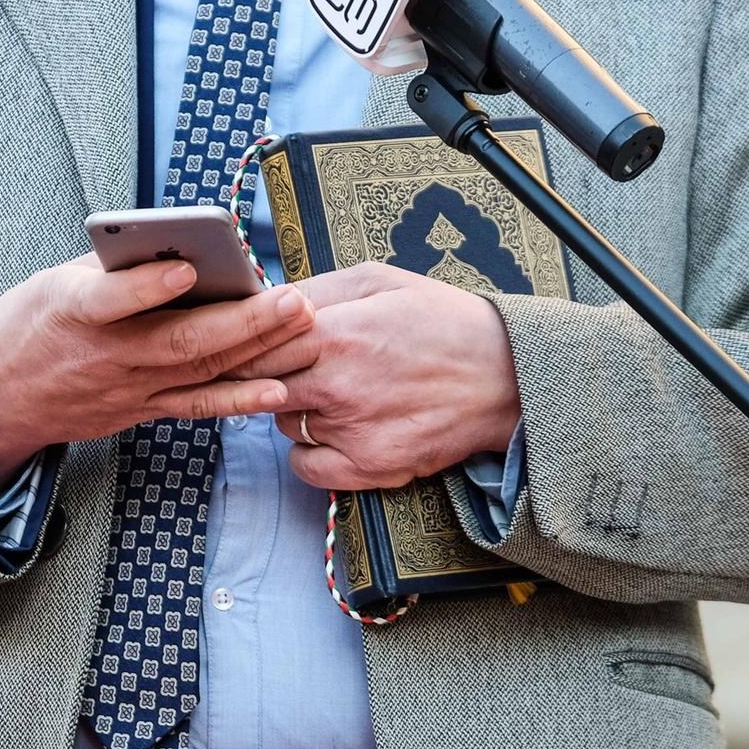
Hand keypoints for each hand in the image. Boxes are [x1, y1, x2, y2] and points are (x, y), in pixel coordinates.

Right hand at [0, 255, 314, 501]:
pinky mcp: (139, 411)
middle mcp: (104, 355)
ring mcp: (125, 389)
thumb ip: (115, 264)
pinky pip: (195, 406)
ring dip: (255, 350)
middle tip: (291, 298)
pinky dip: (236, 400)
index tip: (188, 267)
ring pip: (198, 371)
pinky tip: (276, 387)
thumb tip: (179, 242)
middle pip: (179, 341)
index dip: (148, 286)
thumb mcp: (55, 279)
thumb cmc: (31, 323)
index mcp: (70, 310)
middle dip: (243, 320)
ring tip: (299, 324)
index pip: (110, 299)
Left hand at [234, 263, 521, 490]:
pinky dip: (309, 450)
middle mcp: (335, 386)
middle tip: (283, 366)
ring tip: (331, 390)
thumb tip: (264, 299)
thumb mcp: (378, 280)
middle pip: (257, 386)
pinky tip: (333, 428)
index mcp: (334, 332)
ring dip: (293, 408)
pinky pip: (304, 466)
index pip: (251, 345)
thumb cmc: (442, 320)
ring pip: (282, 423)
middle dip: (261, 375)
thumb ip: (315, 289)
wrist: (503, 375)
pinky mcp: (369, 467)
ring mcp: (350, 431)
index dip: (245, 342)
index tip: (250, 340)